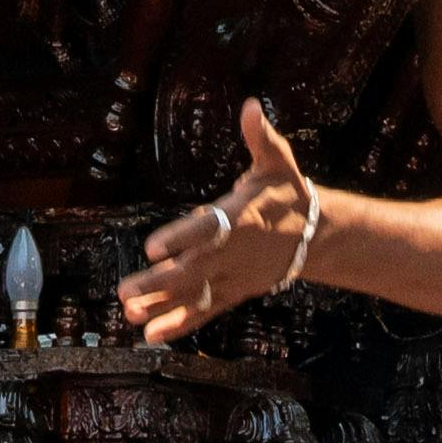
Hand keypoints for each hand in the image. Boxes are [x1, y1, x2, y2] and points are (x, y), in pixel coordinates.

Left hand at [119, 96, 316, 345]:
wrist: (317, 235)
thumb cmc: (287, 192)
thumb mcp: (278, 160)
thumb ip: (260, 137)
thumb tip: (251, 106)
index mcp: (239, 218)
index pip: (207, 229)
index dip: (180, 238)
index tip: (151, 248)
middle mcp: (233, 252)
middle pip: (193, 270)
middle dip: (158, 283)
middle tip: (124, 292)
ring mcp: (233, 277)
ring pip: (195, 296)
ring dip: (161, 308)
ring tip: (130, 316)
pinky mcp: (234, 293)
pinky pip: (205, 312)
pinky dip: (180, 325)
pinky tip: (151, 336)